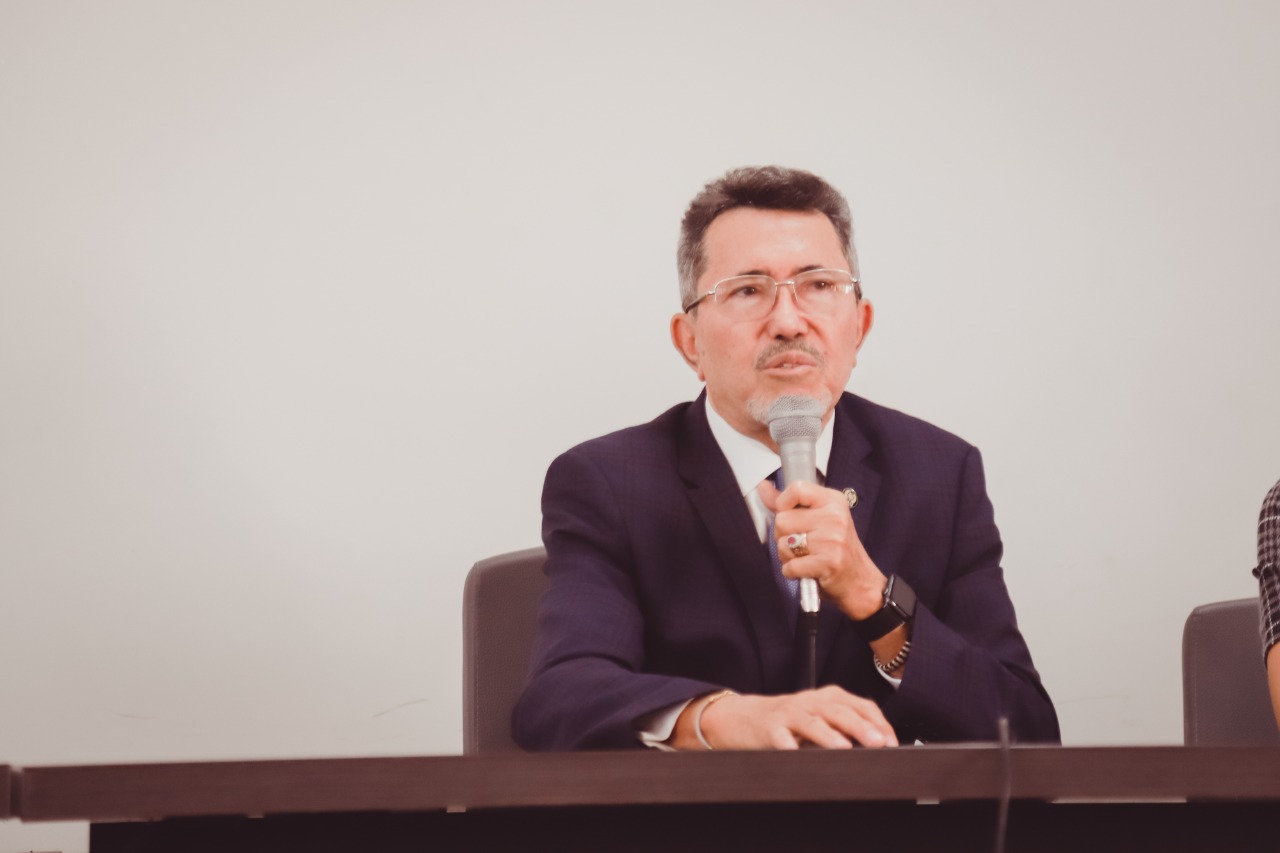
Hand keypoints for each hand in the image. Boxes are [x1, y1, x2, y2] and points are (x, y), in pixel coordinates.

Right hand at [676, 685, 898, 749]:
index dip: (878, 722)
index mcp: (826, 697)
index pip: (859, 704)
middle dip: (860, 726)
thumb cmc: (786, 721)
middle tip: (877, 742)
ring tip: (844, 748)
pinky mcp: (768, 729)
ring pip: (811, 722)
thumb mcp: (817, 717)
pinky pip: (781, 739)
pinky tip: (799, 756)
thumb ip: (844, 727)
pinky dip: (791, 747)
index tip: (891, 742)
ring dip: (829, 735)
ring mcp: (787, 714)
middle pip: (838, 710)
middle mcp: (809, 701)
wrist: (740, 718)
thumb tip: (879, 746)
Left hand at [759, 479, 885, 620]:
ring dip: (787, 556)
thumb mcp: (818, 519)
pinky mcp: (829, 562)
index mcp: (833, 501)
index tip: (789, 515)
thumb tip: (763, 487)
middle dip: (784, 536)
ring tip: (806, 557)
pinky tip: (807, 570)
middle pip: (782, 520)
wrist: (860, 581)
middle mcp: (835, 517)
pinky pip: (790, 566)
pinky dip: (792, 572)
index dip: (783, 504)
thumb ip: (789, 504)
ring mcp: (833, 540)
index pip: (797, 488)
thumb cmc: (836, 549)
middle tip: (802, 544)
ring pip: (782, 544)